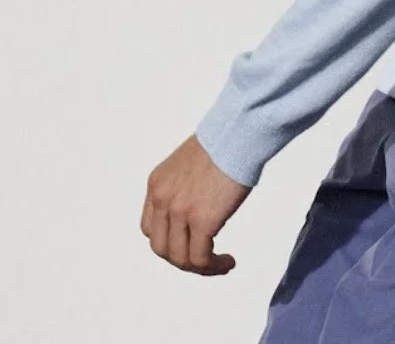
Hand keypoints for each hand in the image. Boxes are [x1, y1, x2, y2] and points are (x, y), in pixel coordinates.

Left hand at [140, 134, 251, 274]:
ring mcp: (180, 211)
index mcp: (157, 184)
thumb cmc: (225, 142)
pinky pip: (201, 259)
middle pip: (161, 248)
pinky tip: (228, 262)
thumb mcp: (188, 165)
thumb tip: (197, 208)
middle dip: (183, 258)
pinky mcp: (202, 220)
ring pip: (180, 258)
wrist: (239, 131)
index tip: (190, 242)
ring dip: (201, 268)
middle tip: (205, 258)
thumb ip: (183, 187)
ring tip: (220, 263)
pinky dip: (213, 267)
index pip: (150, 227)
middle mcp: (162, 199)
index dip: (169, 241)